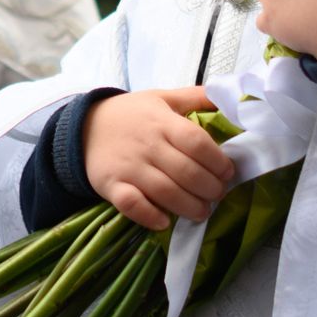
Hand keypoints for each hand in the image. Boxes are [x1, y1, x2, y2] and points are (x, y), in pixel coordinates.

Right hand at [83, 87, 233, 230]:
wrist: (84, 127)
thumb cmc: (131, 114)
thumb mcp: (162, 97)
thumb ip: (196, 97)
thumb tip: (232, 96)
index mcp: (162, 122)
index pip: (196, 142)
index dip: (217, 161)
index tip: (228, 172)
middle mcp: (147, 144)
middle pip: (186, 172)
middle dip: (210, 188)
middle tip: (218, 194)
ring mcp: (128, 167)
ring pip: (165, 192)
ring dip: (190, 207)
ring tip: (202, 211)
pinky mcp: (112, 185)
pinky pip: (132, 205)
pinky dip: (150, 216)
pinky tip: (165, 221)